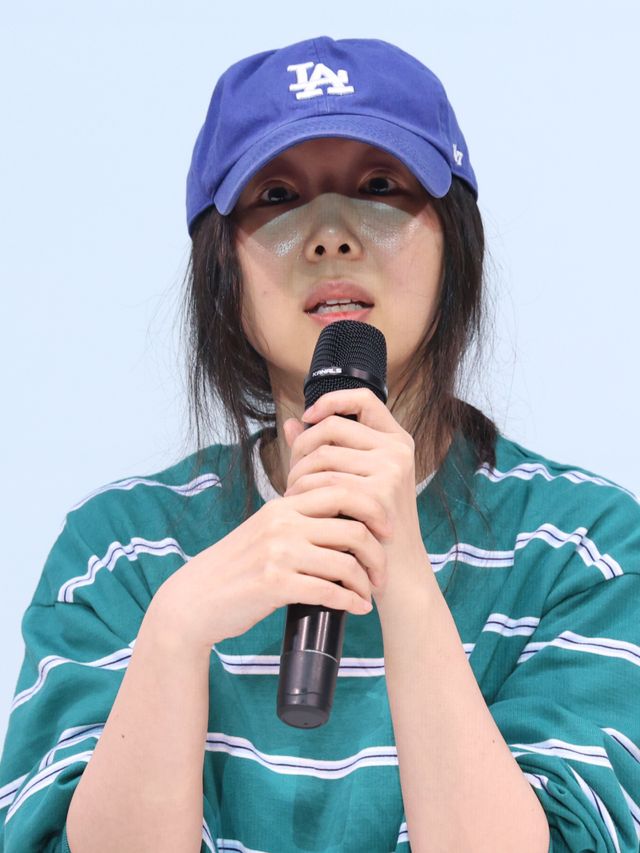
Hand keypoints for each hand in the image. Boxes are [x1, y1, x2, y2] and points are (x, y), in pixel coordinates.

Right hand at [150, 479, 385, 652]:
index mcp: (284, 504)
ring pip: (345, 562)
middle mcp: (282, 523)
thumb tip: (341, 508)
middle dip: (378, 551)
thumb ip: (297, 515)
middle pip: (352, 526)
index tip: (386, 530)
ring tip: (369, 593)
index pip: (342, 490)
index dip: (373, 508)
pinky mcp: (274, 584)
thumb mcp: (265, 528)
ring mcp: (278, 553)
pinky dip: (350, 601)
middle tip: (383, 570)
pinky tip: (357, 608)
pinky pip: (328, 591)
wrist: (196, 599)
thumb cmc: (238, 566)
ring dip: (366, 582)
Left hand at [283, 387, 433, 612]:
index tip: (307, 417)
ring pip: (323, 455)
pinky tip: (301, 509)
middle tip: (292, 478)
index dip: (331, 400)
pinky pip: (325, 480)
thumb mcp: (352, 483)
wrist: (394, 572)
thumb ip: (324, 450)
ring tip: (294, 498)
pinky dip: (305, 494)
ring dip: (298, 476)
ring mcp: (392, 469)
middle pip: (332, 427)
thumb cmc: (370, 528)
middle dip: (301, 449)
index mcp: (396, 441)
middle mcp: (398, 450)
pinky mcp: (381, 492)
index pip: (363, 399)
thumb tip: (290, 423)